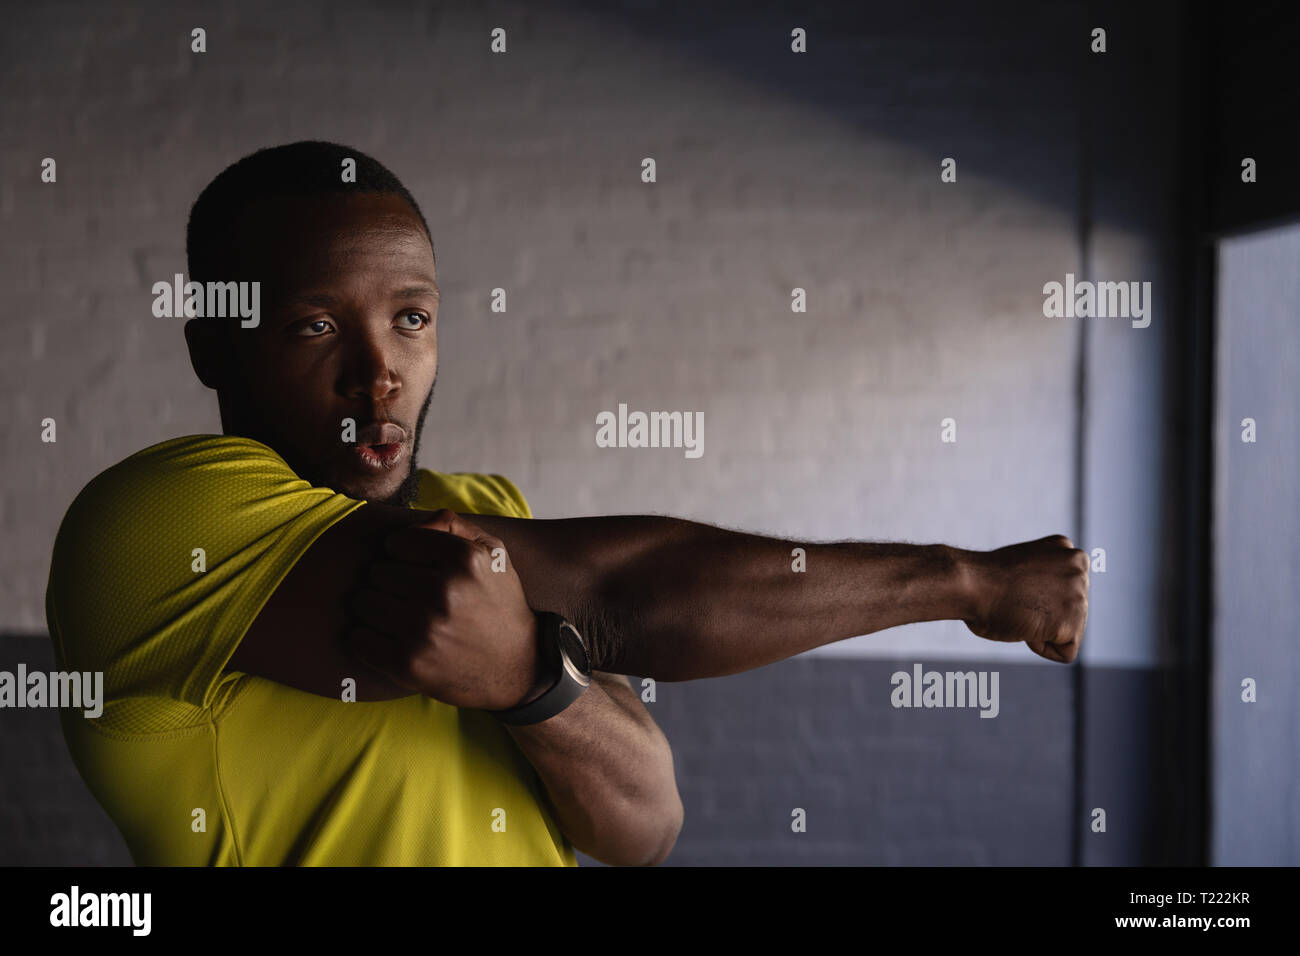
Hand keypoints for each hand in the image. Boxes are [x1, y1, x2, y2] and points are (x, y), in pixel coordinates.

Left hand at [345, 508, 541, 708]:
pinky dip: (368, 640)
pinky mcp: (408, 664)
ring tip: (399, 618)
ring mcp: (424, 630)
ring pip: (363, 603)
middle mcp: (444, 592)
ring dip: (375, 610)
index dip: (403, 555)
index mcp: (464, 559)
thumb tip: (413, 524)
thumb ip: (453, 526)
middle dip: (389, 583)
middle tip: (410, 597)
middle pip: (377, 572)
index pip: (397, 542)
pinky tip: (391, 640)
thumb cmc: (497, 604)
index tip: (415, 569)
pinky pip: (358, 639)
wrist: (516, 667)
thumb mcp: (492, 555)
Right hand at [961, 535, 1088, 662]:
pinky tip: (1024, 626)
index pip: (1066, 591)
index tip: (1015, 587)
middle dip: (1042, 614)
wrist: (969, 585)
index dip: (1036, 597)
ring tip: (1018, 610)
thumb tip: (1050, 600)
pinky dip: (1041, 647)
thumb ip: (1047, 578)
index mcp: (1066, 549)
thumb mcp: (1025, 567)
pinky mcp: (1072, 621)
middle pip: (1071, 611)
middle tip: (1015, 600)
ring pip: (1068, 631)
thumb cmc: (983, 580)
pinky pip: (1065, 652)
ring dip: (1040, 628)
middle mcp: (1078, 566)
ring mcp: (1079, 594)